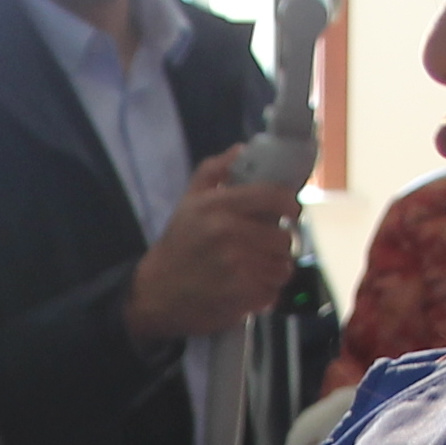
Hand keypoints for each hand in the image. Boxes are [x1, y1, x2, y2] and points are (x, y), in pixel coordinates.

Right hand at [119, 149, 300, 344]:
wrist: (157, 293)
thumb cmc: (178, 245)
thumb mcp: (189, 201)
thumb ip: (214, 171)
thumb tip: (243, 149)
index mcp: (217, 206)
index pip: (273, 196)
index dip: (289, 204)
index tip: (289, 212)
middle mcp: (228, 233)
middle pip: (284, 237)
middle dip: (279, 244)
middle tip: (265, 247)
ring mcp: (236, 266)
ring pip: (283, 266)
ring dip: (274, 269)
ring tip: (256, 268)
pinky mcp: (241, 295)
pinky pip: (273, 290)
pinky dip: (266, 292)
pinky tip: (248, 288)